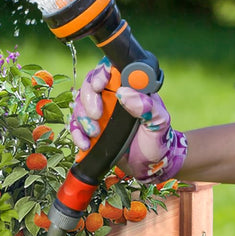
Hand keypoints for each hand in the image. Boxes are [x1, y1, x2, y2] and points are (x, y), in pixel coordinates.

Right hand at [68, 61, 186, 182]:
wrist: (149, 165)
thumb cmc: (157, 139)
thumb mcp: (159, 122)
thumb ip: (148, 107)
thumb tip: (125, 93)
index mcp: (129, 88)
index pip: (110, 70)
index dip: (101, 73)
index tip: (100, 85)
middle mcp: (111, 97)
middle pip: (89, 85)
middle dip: (89, 98)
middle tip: (96, 114)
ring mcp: (99, 112)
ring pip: (79, 104)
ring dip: (82, 118)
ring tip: (94, 133)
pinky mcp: (90, 129)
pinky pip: (75, 125)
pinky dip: (77, 133)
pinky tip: (85, 144)